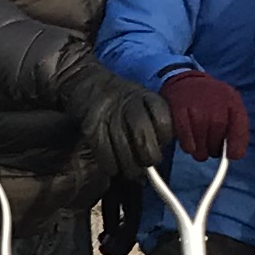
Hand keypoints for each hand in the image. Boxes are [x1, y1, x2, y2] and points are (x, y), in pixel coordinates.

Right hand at [78, 69, 174, 185]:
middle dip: (148, 157)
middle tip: (147, 164)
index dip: (164, 138)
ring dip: (130, 167)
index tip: (161, 145)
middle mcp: (128, 104)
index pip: (162, 120)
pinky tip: (115, 166)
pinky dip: (112, 166)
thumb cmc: (123, 100)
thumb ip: (155, 123)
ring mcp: (108, 115)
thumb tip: (161, 152)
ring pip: (124, 149)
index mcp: (146, 97)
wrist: (90, 84)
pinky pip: (105, 154)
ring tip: (132, 170)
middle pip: (142, 136)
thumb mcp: (144, 101)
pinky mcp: (91, 128)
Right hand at [162, 70, 249, 159]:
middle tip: (210, 152)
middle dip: (214, 148)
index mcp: (231, 100)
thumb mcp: (230, 108)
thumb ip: (237, 130)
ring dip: (200, 150)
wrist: (185, 81)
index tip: (231, 156)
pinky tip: (190, 148)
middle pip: (217, 132)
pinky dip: (188, 144)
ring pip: (200, 134)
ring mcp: (196, 103)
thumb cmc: (211, 101)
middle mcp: (215, 99)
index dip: (236, 143)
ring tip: (200, 152)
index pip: (238, 125)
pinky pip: (184, 132)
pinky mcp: (179, 107)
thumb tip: (236, 155)